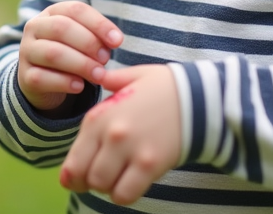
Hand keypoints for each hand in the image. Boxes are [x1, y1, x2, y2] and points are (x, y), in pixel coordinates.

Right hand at [18, 1, 123, 111]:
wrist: (44, 80)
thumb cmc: (71, 53)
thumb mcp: (83, 40)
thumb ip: (98, 37)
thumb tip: (115, 40)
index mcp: (52, 12)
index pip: (75, 9)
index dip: (99, 24)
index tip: (118, 41)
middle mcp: (35, 27)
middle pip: (62, 28)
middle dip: (89, 44)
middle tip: (106, 59)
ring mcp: (26, 51)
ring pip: (53, 53)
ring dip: (81, 64)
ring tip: (98, 75)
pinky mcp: (24, 76)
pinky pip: (43, 78)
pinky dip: (64, 82)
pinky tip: (80, 86)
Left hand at [59, 64, 181, 205]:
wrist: (200, 96)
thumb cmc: (166, 87)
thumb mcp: (133, 77)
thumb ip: (111, 81)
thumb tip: (99, 78)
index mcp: (99, 116)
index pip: (73, 160)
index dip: (73, 175)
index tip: (79, 179)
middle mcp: (110, 133)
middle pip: (86, 177)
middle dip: (91, 183)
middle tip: (104, 177)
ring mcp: (129, 150)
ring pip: (104, 187)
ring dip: (109, 187)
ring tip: (120, 177)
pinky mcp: (150, 164)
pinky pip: (126, 194)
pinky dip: (126, 194)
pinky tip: (133, 182)